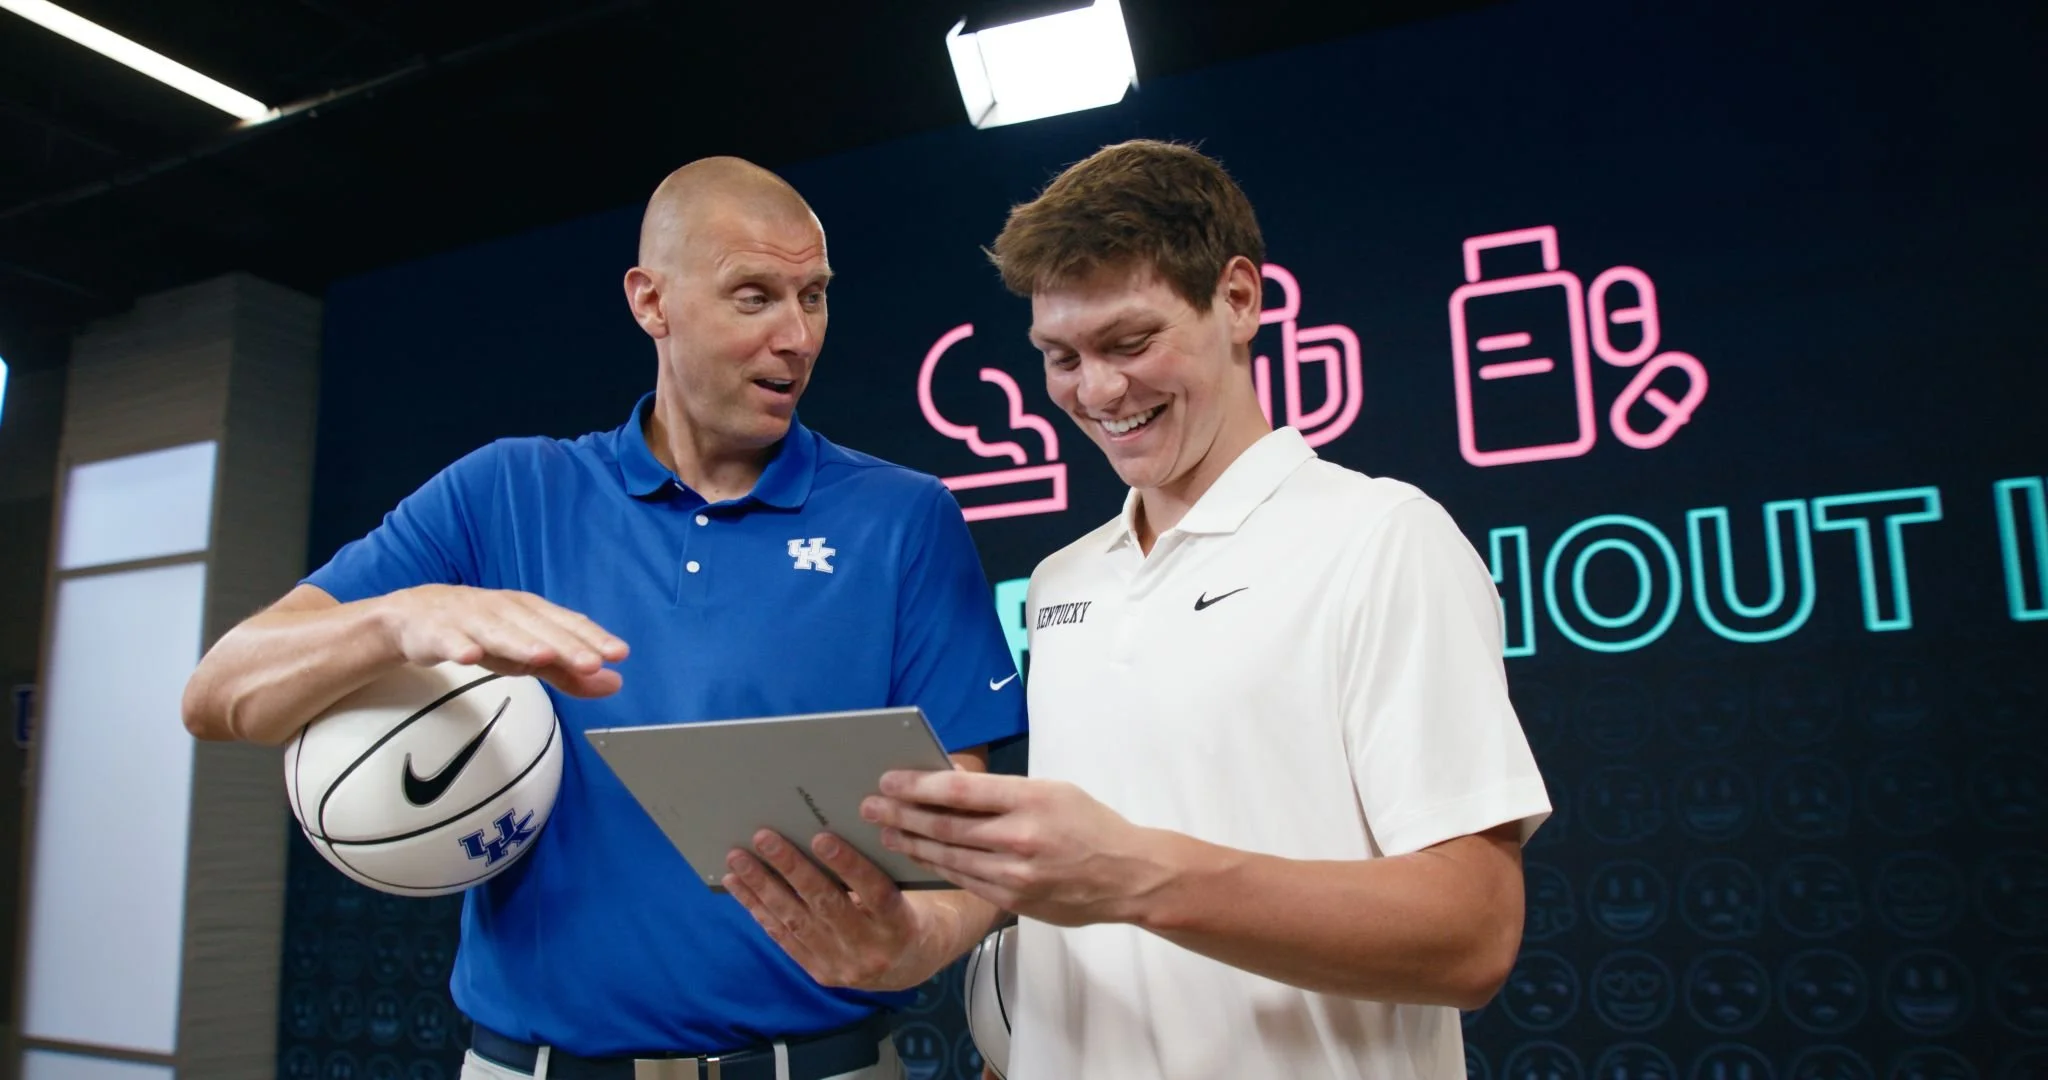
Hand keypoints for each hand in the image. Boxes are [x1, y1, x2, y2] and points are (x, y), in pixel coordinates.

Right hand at [376, 584, 627, 696]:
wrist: (416, 616)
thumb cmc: (483, 634)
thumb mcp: (528, 654)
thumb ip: (569, 670)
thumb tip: (615, 682)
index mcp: (530, 613)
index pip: (567, 624)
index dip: (593, 639)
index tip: (618, 654)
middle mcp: (504, 610)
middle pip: (538, 628)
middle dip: (565, 645)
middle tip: (591, 662)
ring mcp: (469, 618)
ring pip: (497, 631)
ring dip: (519, 643)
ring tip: (542, 657)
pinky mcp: (435, 631)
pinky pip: (446, 638)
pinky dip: (457, 645)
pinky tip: (468, 656)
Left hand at [723, 829, 945, 991]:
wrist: (910, 963)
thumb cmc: (907, 910)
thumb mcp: (907, 890)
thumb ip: (875, 870)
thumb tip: (825, 833)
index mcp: (900, 924)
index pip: (875, 892)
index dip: (848, 865)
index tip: (821, 837)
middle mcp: (871, 949)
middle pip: (826, 905)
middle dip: (791, 868)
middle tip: (764, 837)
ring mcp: (842, 965)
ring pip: (796, 922)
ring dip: (763, 888)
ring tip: (739, 860)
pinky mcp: (820, 974)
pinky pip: (784, 939)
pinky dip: (760, 910)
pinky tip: (741, 887)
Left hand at [863, 771, 1170, 927]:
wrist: (1128, 877)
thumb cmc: (1090, 826)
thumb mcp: (1053, 791)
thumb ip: (1002, 791)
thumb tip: (949, 784)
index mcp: (1031, 800)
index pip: (960, 790)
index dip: (916, 785)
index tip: (888, 779)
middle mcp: (1020, 838)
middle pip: (944, 825)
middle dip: (900, 815)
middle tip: (870, 806)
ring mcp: (1015, 874)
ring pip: (948, 856)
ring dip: (911, 843)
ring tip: (885, 832)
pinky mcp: (1013, 901)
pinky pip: (964, 881)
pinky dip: (937, 867)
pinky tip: (919, 857)